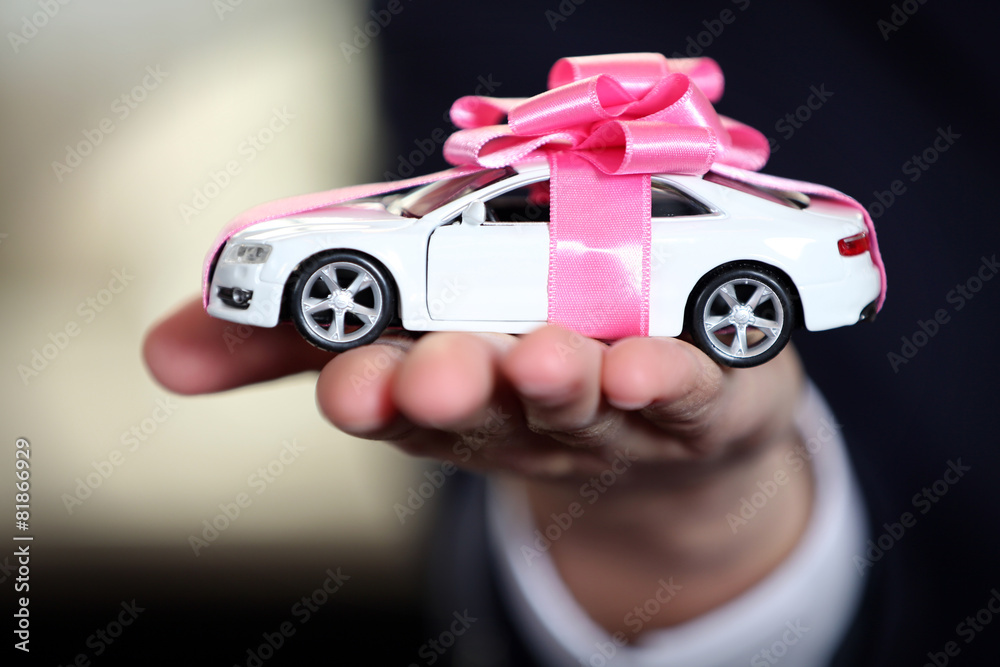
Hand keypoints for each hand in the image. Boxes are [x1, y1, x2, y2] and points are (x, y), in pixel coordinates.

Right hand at [145, 297, 811, 634]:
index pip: (396, 393)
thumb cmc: (523, 352)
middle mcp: (521, 407)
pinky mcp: (699, 394)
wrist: (669, 419)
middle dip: (454, 389)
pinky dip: (669, 379)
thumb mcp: (402, 336)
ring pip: (580, 399)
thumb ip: (297, 332)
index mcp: (449, 386)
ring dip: (558, 381)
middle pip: (482, 404)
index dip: (370, 390)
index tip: (349, 380)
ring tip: (545, 358)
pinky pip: (687, 391)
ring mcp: (612, 408)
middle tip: (433, 372)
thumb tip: (161, 354)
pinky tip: (651, 363)